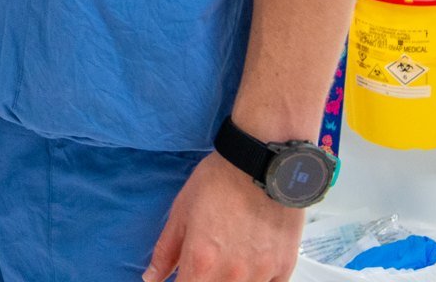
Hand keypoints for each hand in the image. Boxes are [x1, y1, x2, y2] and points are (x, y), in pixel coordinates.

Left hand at [144, 154, 299, 281]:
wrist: (261, 165)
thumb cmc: (220, 182)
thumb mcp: (181, 212)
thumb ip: (166, 251)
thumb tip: (152, 277)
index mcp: (202, 261)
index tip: (181, 277)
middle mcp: (232, 274)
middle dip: (202, 280)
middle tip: (204, 263)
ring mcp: (261, 274)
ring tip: (226, 261)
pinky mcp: (284, 268)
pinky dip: (256, 281)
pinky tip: (248, 266)